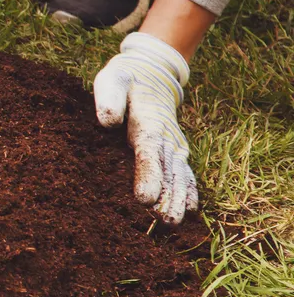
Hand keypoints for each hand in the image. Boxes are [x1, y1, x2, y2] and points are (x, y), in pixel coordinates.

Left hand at [94, 32, 198, 224]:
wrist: (151, 73)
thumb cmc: (125, 80)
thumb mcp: (112, 80)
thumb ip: (110, 98)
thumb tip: (108, 120)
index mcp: (148, 123)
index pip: (148, 153)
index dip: (148, 176)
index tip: (145, 199)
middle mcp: (166, 137)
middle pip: (169, 170)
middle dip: (168, 197)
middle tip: (165, 221)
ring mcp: (174, 145)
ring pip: (180, 175)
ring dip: (178, 199)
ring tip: (174, 223)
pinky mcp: (175, 150)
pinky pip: (185, 172)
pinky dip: (188, 191)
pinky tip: (189, 210)